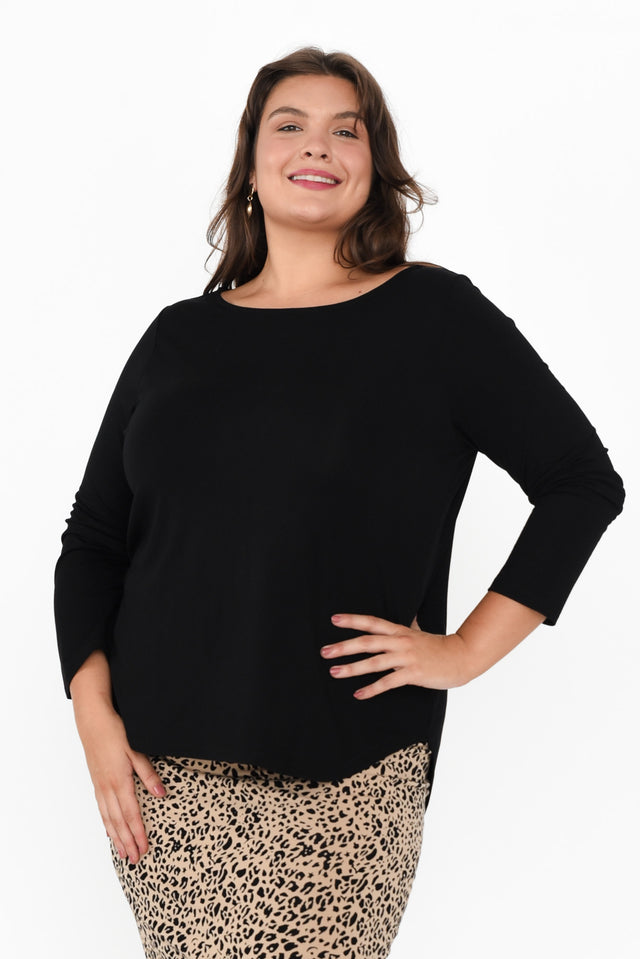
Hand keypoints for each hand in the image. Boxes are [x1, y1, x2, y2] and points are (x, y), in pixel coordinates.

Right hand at [74, 701, 165, 863]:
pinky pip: (102, 808)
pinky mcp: (97, 782)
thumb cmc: (115, 733)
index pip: (132, 814)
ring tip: (122, 853)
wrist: (92, 722)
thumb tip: (162, 794)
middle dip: (127, 842)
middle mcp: (108, 788)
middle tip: (134, 860)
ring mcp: (100, 786)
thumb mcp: (136, 751)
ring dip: (116, 837)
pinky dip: (106, 822)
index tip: (144, 849)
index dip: (138, 833)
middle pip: (119, 822)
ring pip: (109, 818)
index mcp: (120, 782)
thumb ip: (148, 774)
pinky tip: (110, 830)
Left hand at [320, 613, 469, 698]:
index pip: (372, 622)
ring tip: (335, 672)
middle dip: (344, 646)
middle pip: (367, 642)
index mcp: (400, 631)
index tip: (334, 619)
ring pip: (374, 662)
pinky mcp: (413, 674)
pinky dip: (372, 689)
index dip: (353, 620)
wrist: (461, 657)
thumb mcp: (419, 632)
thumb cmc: (439, 647)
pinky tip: (358, 694)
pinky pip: (388, 682)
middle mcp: (400, 642)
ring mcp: (406, 658)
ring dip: (352, 668)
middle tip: (324, 651)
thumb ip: (409, 626)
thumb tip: (407, 617)